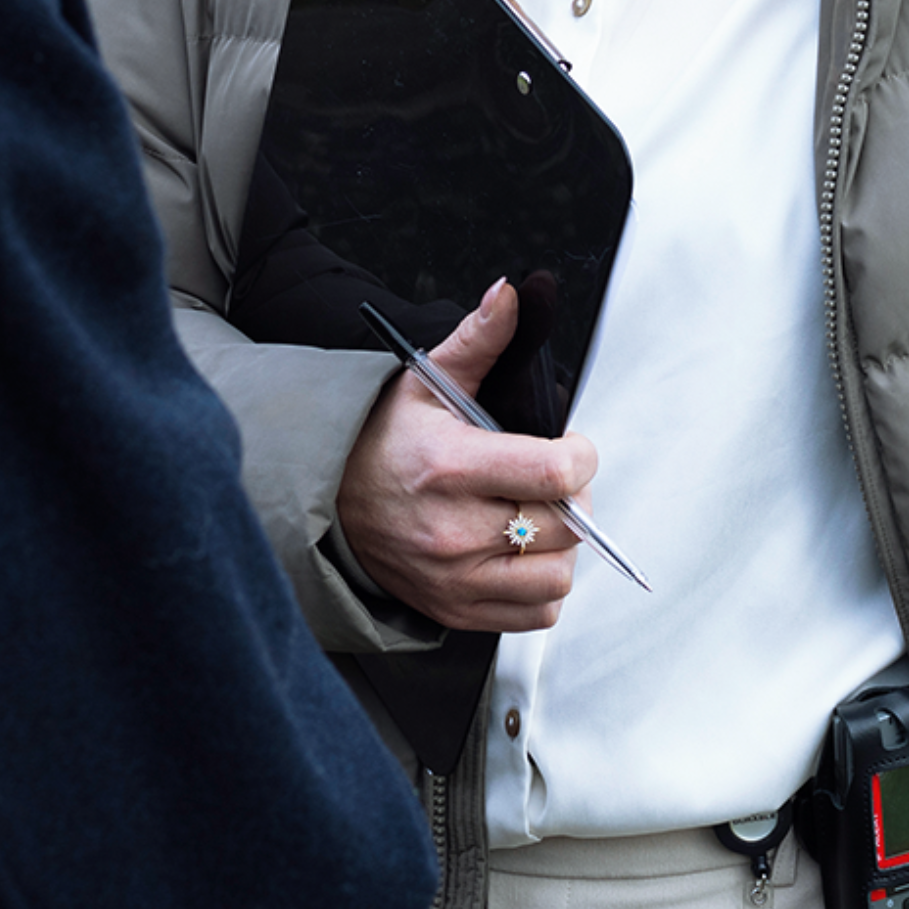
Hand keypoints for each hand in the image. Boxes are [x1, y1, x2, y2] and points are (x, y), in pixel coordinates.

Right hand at [335, 278, 598, 632]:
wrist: (327, 501)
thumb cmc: (380, 442)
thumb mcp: (423, 381)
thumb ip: (479, 340)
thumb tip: (509, 295)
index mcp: (449, 466)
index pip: (555, 473)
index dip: (581, 455)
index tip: (571, 447)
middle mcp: (452, 530)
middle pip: (565, 525)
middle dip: (572, 496)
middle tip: (551, 478)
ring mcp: (455, 579)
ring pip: (558, 575)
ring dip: (561, 546)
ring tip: (537, 515)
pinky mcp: (456, 611)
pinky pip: (537, 613)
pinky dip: (542, 586)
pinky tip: (522, 553)